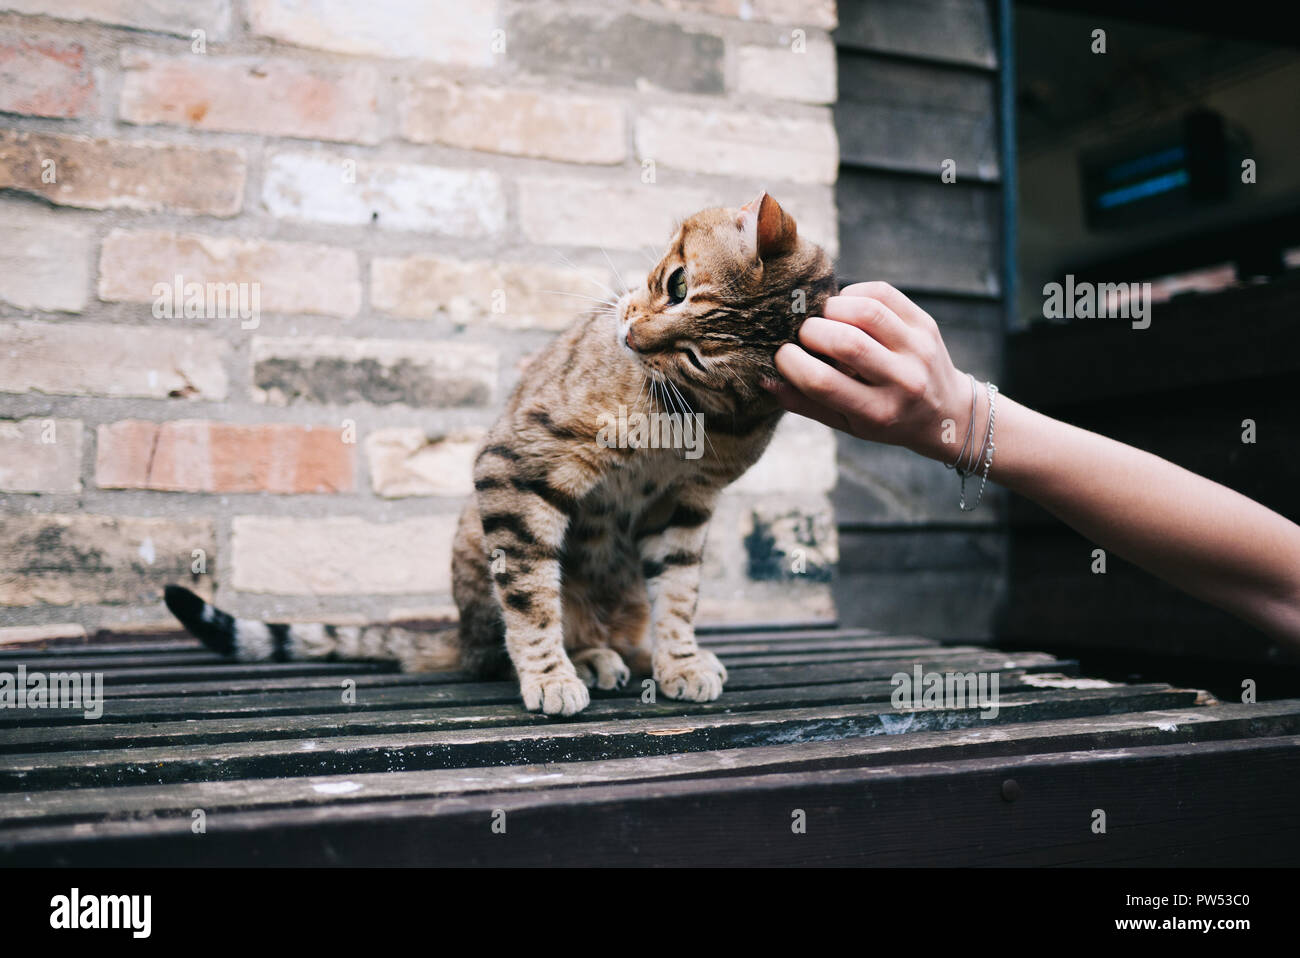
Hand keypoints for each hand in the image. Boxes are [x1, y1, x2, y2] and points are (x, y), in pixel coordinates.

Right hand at [764, 282, 973, 462]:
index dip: (791, 363)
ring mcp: (918, 349)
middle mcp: (902, 381)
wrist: (946, 413)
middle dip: (810, 332)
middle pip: (845, 342)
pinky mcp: (925, 323)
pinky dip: (854, 293)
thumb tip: (764, 378)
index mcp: (877, 413)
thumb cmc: (886, 420)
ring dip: (832, 308)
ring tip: (824, 319)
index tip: (782, 355)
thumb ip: (805, 403)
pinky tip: (846, 307)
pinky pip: (883, 293)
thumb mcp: (846, 424)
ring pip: (865, 311)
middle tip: (803, 336)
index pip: (823, 382)